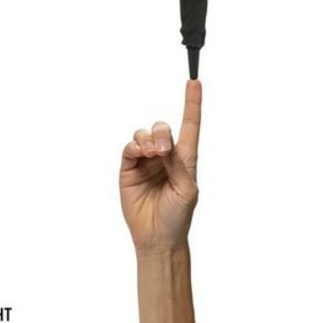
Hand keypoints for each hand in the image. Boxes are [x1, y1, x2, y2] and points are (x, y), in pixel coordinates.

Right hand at [119, 80, 202, 253]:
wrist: (157, 239)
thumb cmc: (178, 217)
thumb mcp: (187, 190)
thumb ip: (177, 165)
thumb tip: (164, 144)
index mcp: (185, 159)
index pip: (190, 125)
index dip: (192, 103)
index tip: (194, 83)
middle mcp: (165, 156)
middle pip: (162, 127)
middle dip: (161, 132)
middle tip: (162, 150)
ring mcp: (146, 162)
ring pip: (144, 135)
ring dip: (147, 139)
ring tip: (151, 154)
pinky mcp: (129, 169)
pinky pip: (129, 148)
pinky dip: (134, 146)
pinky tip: (139, 154)